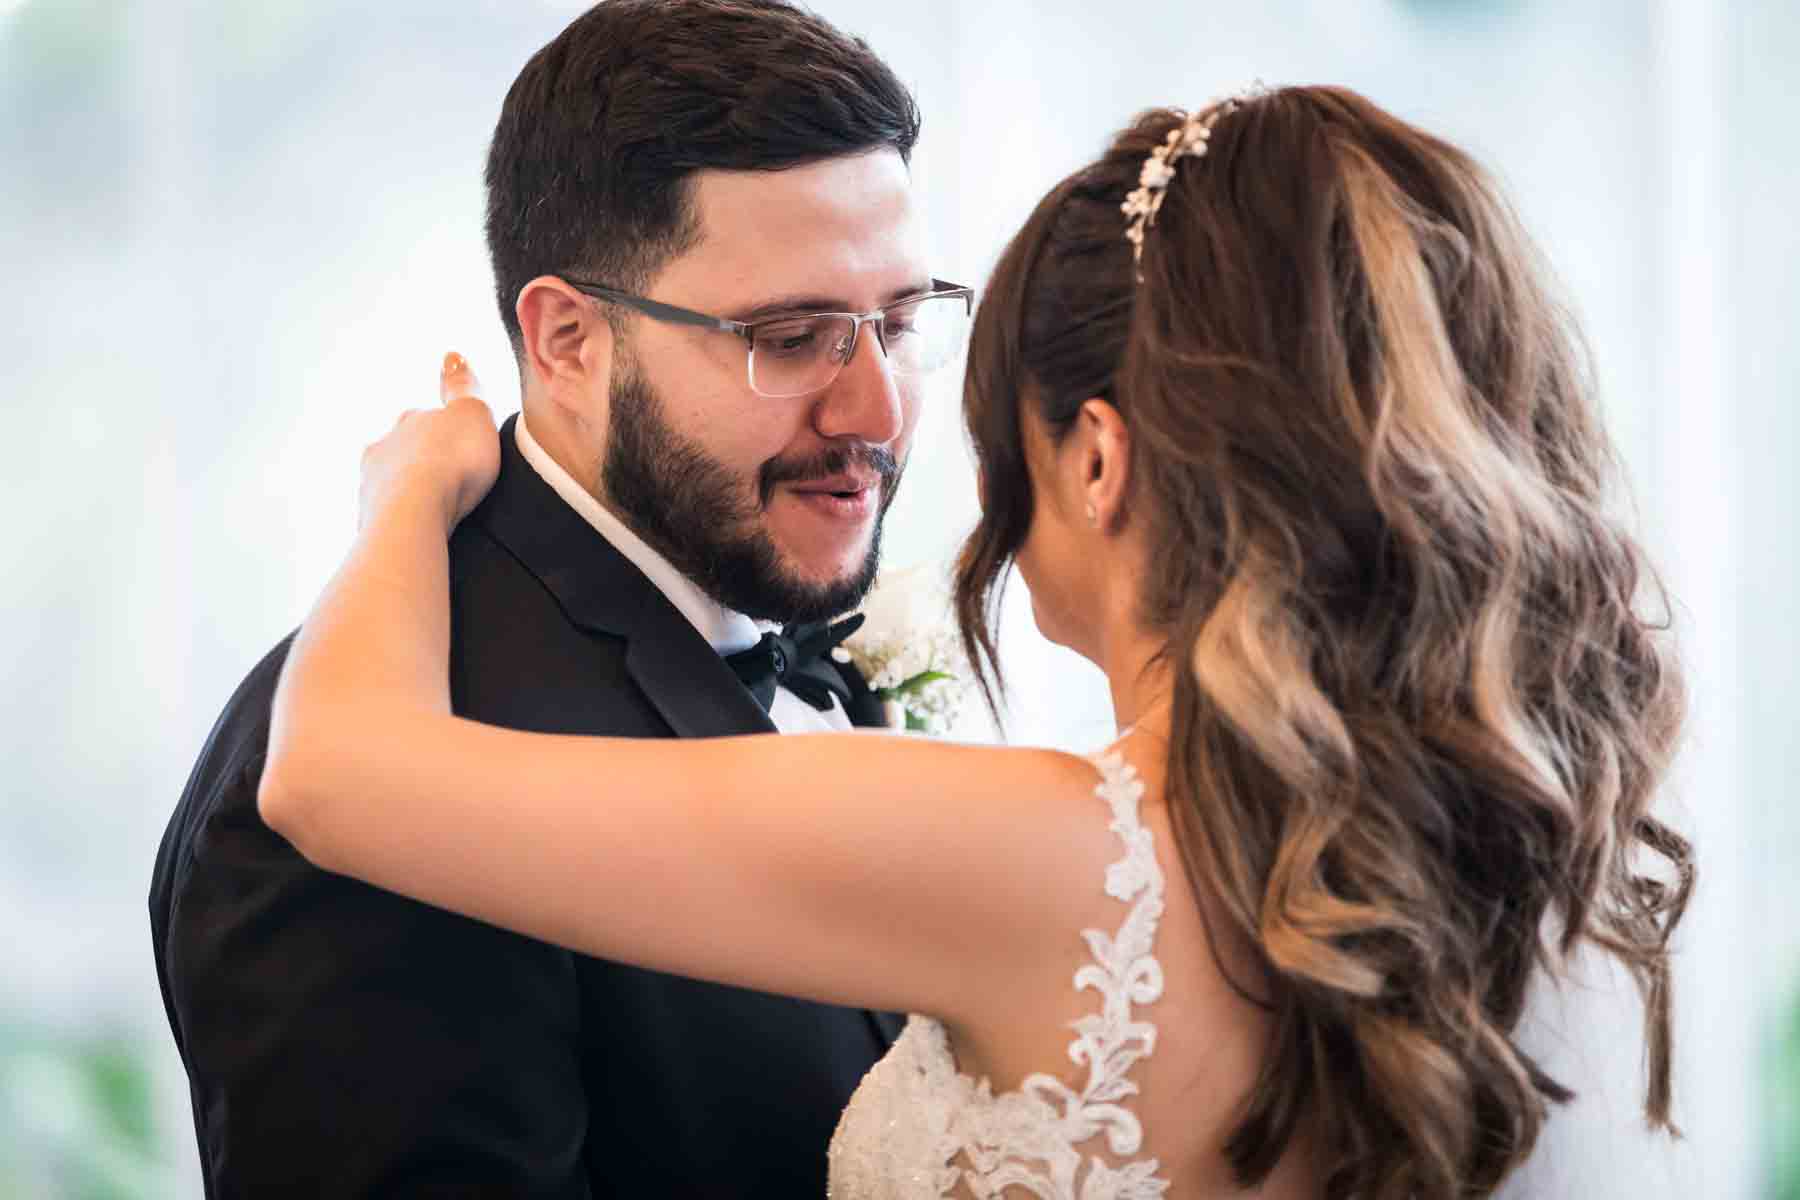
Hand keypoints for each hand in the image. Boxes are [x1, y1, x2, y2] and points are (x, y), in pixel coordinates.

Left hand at [359, 353, 500, 535]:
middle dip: (421, 458)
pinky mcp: (369, 518)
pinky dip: (401, 516)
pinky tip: (416, 525)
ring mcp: (372, 482)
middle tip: (446, 475)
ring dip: (407, 488)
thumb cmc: (451, 461)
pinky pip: (388, 513)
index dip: (445, 429)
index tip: (460, 443)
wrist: (415, 510)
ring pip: (391, 480)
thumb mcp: (471, 413)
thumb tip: (451, 355)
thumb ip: (461, 385)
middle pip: (404, 449)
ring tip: (433, 505)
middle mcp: (384, 447)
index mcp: (410, 421)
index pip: (426, 418)